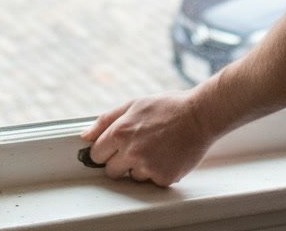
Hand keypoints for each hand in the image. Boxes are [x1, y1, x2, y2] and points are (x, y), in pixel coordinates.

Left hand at [81, 92, 211, 186]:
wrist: (201, 115)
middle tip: (140, 146)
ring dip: (141, 167)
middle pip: (111, 170)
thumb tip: (85, 136)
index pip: (96, 154)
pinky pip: (152, 181)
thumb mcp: (135, 104)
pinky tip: (167, 155)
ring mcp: (147, 166)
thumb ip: (106, 120)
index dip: (106, 150)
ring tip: (158, 148)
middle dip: (121, 161)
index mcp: (121, 131)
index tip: (117, 147)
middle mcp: (131, 151)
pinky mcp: (162, 178)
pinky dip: (158, 171)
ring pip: (132, 177)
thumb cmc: (169, 107)